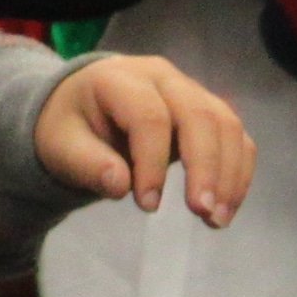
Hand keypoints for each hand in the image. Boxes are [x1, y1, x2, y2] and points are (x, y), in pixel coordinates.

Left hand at [37, 50, 251, 223]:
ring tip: (217, 219)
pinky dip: (238, 171)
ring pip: (226, 123)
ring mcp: (191, 90)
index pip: (149, 116)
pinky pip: (235, 135)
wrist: (84, 103)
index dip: (153, 161)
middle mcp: (163, 77)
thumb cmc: (71, 125)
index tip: (147, 206)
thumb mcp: (59, 144)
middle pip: (199, 114)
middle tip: (202, 213)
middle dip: (206, 167)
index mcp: (121, 78)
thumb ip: (86, 164)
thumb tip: (120, 186)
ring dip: (229, 173)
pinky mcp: (207, 110)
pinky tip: (227, 207)